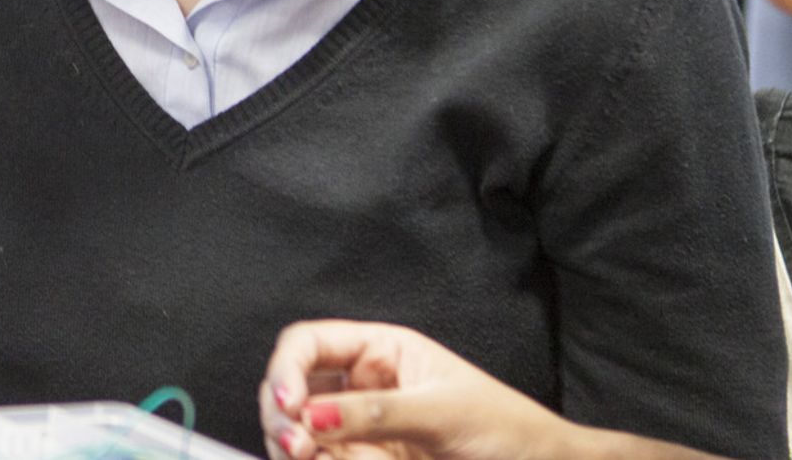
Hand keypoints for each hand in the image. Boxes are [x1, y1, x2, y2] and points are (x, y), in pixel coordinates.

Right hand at [258, 321, 580, 459]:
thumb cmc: (508, 431)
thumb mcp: (441, 415)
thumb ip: (374, 413)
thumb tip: (311, 415)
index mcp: (381, 351)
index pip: (309, 344)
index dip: (287, 368)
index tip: (289, 403)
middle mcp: (361, 383)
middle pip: (291, 389)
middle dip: (283, 415)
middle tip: (298, 446)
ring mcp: (358, 426)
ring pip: (298, 431)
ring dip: (299, 447)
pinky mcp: (363, 459)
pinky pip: (323, 459)